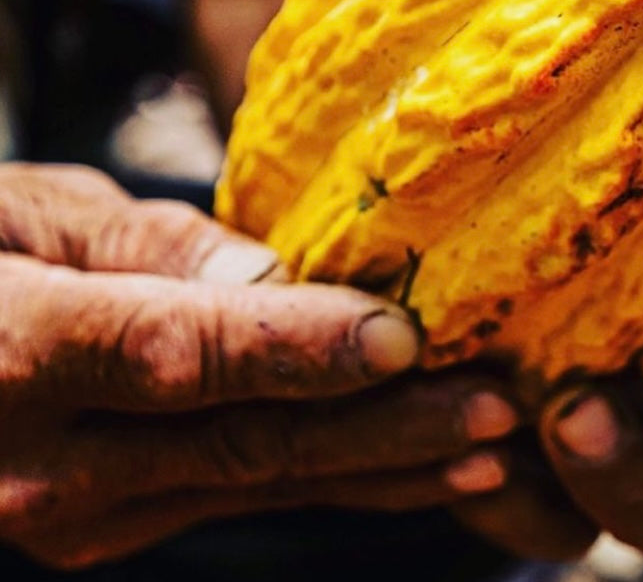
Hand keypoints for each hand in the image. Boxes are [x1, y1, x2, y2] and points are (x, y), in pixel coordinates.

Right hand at [0, 164, 519, 568]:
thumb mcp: (34, 212)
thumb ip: (151, 247)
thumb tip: (274, 278)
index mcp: (16, 350)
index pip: (179, 352)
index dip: (297, 348)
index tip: (402, 336)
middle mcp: (46, 462)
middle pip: (245, 440)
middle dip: (385, 426)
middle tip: (499, 406)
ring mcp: (80, 512)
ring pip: (260, 483)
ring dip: (386, 468)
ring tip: (495, 447)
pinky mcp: (113, 527)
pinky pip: (244, 498)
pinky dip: (338, 482)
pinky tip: (421, 473)